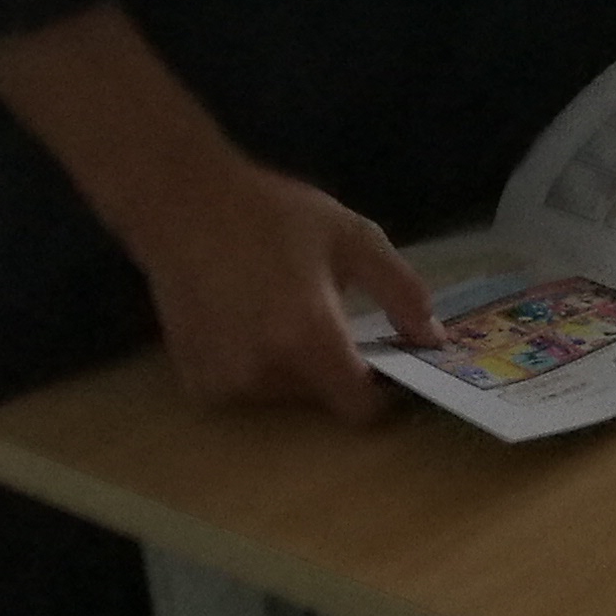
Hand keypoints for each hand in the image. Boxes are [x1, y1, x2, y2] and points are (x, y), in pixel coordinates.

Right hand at [116, 152, 434, 419]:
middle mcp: (264, 373)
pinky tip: (249, 319)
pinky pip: (248, 388)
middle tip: (331, 312)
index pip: (359, 406)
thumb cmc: (274, 216)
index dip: (383, 390)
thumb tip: (432, 338)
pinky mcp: (197, 383)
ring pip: (286, 394)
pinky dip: (259, 365)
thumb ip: (401, 290)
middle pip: (324, 395)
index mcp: (308, 338)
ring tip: (283, 307)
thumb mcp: (353, 238)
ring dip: (297, 364)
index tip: (390, 360)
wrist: (184, 208)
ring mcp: (225, 383)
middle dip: (337, 365)